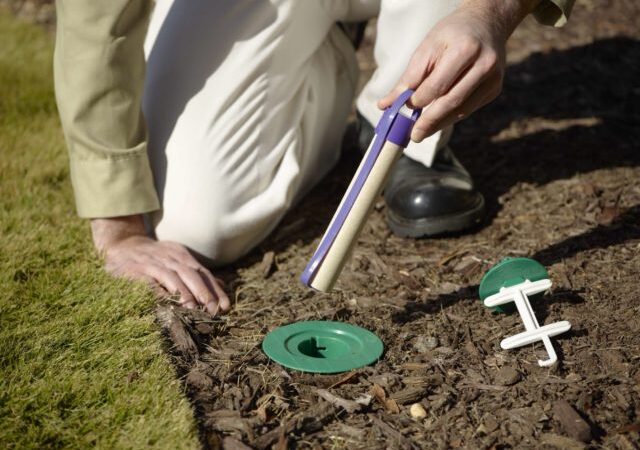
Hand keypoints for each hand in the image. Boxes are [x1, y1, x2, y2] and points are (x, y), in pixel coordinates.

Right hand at [91, 215, 229, 314]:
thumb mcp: (176, 260)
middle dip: (204, 293)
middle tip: (213, 311)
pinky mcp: (136, 270)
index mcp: (181, 255)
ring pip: (173, 278)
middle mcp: (169, 257)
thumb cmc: (152, 258)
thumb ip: (196, 274)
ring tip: (194, 310)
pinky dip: (159, 294)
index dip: (215, 290)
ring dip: (184, 295)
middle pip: (192, 274)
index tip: (226, 306)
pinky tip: (168, 305)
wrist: (120, 245)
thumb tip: (221, 286)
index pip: (203, 272)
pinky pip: (150, 282)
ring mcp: (152, 262)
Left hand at [380, 0, 538, 141]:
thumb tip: (386, 104)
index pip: (438, 85)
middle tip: (414, 136)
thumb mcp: (428, 47)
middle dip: (430, 121)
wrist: (487, 23)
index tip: (403, 111)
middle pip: (452, 102)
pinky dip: (451, 116)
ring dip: (440, 123)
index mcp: (465, 49)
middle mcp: (484, 65)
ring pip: (462, 110)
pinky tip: (438, 120)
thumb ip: (409, 77)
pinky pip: (469, 108)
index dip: (419, 101)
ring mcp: (493, 79)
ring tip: (422, 132)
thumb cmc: (452, 34)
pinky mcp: (494, 89)